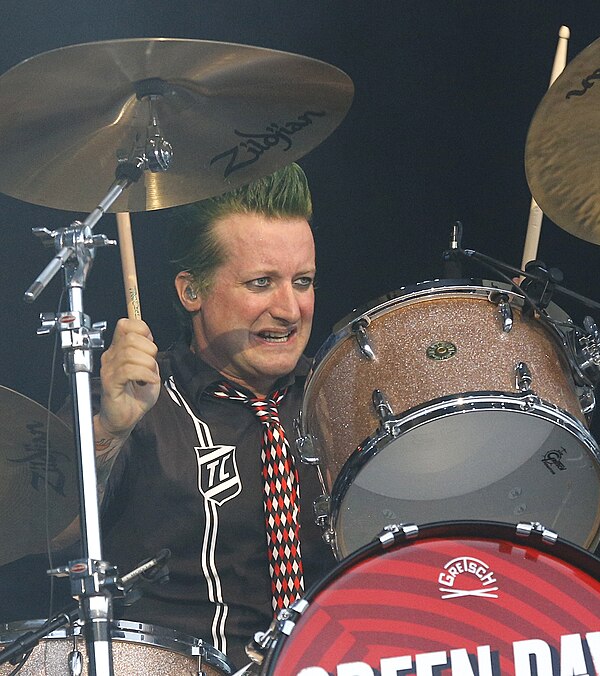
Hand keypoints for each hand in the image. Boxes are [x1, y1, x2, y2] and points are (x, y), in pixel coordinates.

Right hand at [97, 318, 159, 438]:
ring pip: (130, 353)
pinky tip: (148, 382)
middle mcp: (111, 357)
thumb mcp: (148, 369)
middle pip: (131, 338)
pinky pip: (128, 371)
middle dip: (149, 349)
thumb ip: (148, 353)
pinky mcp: (110, 384)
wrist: (124, 419)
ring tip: (150, 376)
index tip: (150, 345)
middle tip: (151, 365)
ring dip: (148, 365)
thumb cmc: (135, 396)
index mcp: (119, 350)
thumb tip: (150, 338)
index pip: (126, 324)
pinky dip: (145, 375)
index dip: (142, 329)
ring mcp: (109, 370)